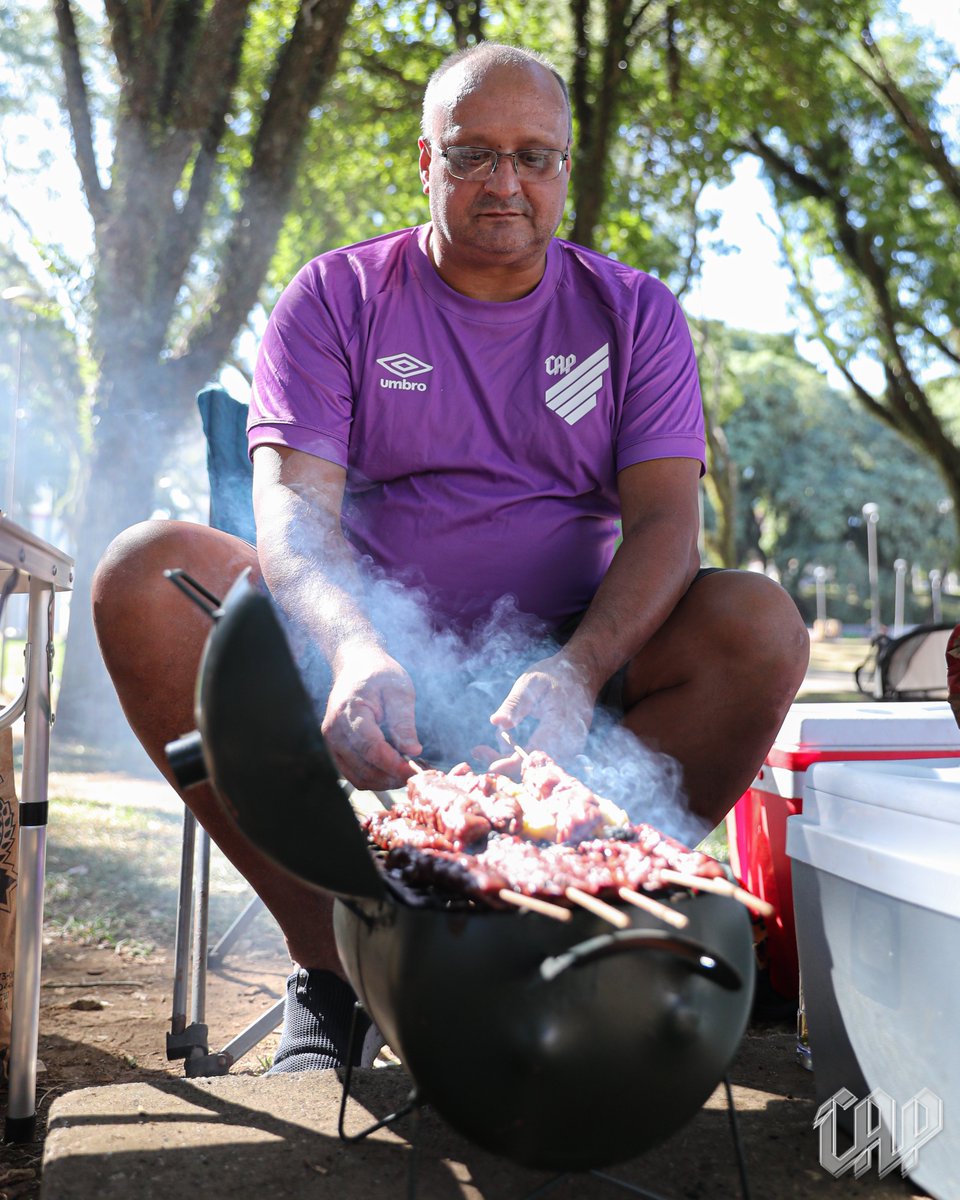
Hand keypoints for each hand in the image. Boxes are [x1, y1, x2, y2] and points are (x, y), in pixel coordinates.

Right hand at [321, 646, 420, 789]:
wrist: (356, 667)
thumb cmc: (379, 675)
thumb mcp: (399, 691)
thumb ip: (403, 721)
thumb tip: (413, 750)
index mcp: (350, 711)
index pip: (371, 748)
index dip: (394, 764)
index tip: (415, 770)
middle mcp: (334, 731)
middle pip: (364, 768)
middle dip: (392, 776)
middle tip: (417, 772)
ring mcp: (331, 742)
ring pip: (358, 777)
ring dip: (384, 781)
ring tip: (406, 770)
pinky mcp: (335, 750)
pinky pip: (354, 774)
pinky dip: (374, 778)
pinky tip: (392, 769)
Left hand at [482, 652, 595, 772]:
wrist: (583, 673)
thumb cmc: (554, 675)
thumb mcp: (530, 682)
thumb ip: (515, 704)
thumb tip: (496, 722)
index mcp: (562, 723)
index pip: (535, 752)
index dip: (511, 763)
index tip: (489, 766)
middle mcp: (571, 741)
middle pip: (535, 764)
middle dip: (505, 763)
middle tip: (478, 752)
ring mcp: (573, 747)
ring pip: (538, 765)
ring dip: (511, 760)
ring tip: (486, 748)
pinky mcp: (569, 750)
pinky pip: (543, 759)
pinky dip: (522, 756)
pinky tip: (506, 745)